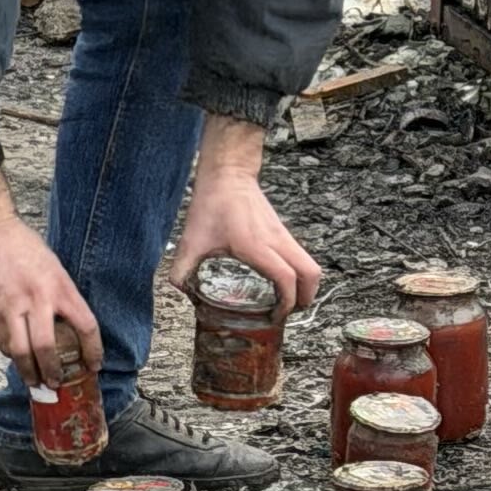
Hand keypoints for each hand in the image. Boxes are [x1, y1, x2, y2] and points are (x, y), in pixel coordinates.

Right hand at [0, 170, 98, 386]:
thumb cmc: (21, 244)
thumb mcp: (53, 267)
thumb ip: (60, 295)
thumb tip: (65, 325)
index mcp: (60, 286)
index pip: (85, 325)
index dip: (93, 351)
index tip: (93, 365)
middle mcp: (37, 298)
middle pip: (48, 348)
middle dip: (54, 371)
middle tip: (57, 383)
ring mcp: (11, 306)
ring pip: (21, 352)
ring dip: (29, 372)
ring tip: (35, 381)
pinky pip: (3, 341)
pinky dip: (11, 354)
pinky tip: (16, 357)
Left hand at [173, 119, 320, 313]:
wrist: (229, 173)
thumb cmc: (212, 202)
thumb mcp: (192, 238)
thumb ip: (182, 268)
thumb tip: (179, 291)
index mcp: (256, 245)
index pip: (286, 278)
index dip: (287, 303)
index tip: (276, 317)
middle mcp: (275, 240)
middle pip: (310, 273)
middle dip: (306, 298)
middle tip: (290, 312)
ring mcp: (283, 234)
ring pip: (310, 264)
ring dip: (306, 285)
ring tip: (288, 301)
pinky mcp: (282, 231)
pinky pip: (301, 255)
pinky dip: (299, 272)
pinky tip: (280, 281)